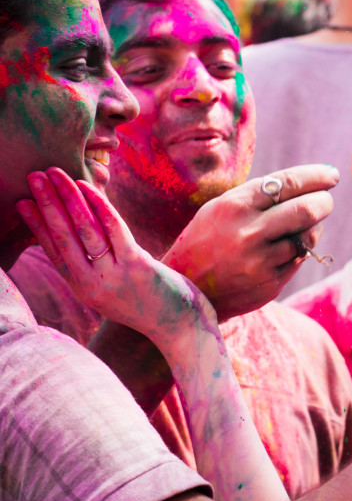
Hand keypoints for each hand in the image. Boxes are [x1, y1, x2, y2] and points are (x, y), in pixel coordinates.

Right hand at [16, 168, 213, 348]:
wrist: (179, 325)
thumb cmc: (149, 302)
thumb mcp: (113, 289)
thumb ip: (95, 266)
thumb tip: (81, 233)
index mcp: (83, 288)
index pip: (52, 251)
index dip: (36, 225)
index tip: (21, 202)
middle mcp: (92, 283)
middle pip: (62, 237)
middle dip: (46, 204)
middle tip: (33, 177)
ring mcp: (113, 275)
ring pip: (84, 231)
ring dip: (68, 199)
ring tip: (54, 175)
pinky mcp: (136, 265)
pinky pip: (114, 230)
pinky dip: (99, 207)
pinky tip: (87, 188)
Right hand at [161, 164, 338, 319]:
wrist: (185, 289)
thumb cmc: (208, 238)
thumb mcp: (223, 207)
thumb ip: (261, 197)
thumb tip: (311, 184)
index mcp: (235, 205)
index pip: (288, 182)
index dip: (317, 176)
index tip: (331, 175)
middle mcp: (249, 232)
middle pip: (307, 209)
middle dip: (324, 201)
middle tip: (326, 199)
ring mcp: (260, 261)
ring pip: (308, 237)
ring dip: (313, 227)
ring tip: (303, 224)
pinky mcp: (270, 284)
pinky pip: (299, 258)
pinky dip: (300, 249)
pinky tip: (288, 246)